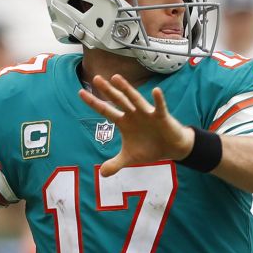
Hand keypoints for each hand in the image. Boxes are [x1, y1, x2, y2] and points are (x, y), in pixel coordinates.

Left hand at [77, 74, 193, 176]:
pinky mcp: (161, 117)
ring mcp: (147, 113)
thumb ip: (115, 164)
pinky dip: (158, 100)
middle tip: (96, 79)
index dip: (94, 103)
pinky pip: (159, 107)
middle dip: (107, 90)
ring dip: (126, 89)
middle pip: (118, 100)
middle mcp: (133, 114)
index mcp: (124, 122)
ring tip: (116, 78)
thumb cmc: (150, 148)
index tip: (80, 93)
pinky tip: (156, 91)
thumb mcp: (130, 158)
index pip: (105, 110)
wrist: (171, 148)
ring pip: (135, 99)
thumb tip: (101, 174)